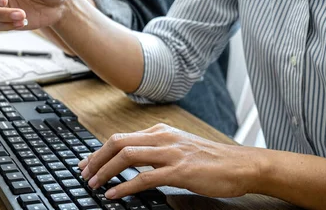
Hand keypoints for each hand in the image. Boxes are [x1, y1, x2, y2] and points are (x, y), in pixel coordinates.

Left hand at [78, 124, 261, 199]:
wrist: (241, 165)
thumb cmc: (211, 160)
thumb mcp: (179, 147)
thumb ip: (156, 149)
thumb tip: (132, 160)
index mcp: (160, 131)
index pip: (121, 138)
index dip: (100, 151)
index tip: (87, 163)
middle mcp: (162, 138)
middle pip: (118, 143)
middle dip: (96, 159)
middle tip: (84, 174)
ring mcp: (170, 153)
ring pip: (126, 157)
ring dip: (105, 171)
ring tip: (94, 184)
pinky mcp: (179, 171)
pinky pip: (144, 178)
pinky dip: (124, 186)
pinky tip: (114, 194)